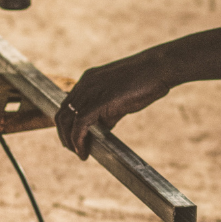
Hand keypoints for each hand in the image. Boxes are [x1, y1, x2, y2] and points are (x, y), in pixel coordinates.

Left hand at [55, 51, 172, 158]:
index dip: (67, 125)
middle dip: (65, 135)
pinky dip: (78, 140)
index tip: (73, 138)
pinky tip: (84, 152)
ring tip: (80, 154)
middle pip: (62, 114)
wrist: (158, 67)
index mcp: (88, 80)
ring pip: (67, 121)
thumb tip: (102, 127)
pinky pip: (80, 125)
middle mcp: (84, 84)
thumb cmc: (145, 80)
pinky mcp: (99, 101)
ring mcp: (90, 91)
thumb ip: (108, 110)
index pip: (67, 105)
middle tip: (75, 150)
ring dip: (70, 141)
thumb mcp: (120, 96)